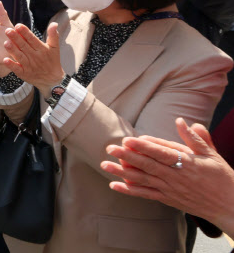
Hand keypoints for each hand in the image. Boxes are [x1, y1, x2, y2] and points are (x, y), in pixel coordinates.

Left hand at [2, 22, 63, 93]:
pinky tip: (5, 60)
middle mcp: (35, 57)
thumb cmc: (52, 61)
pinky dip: (11, 65)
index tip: (18, 25)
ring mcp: (29, 66)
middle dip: (16, 38)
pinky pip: (17, 69)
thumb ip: (53, 35)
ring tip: (5, 43)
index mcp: (41, 49)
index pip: (32, 39)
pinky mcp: (24, 73)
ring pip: (20, 56)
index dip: (25, 32)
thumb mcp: (55, 48)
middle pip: (24, 46)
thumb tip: (54, 23)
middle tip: (7, 30)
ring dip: (12, 50)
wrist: (52, 80)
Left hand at [101, 118, 233, 234]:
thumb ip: (195, 138)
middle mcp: (176, 176)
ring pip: (143, 180)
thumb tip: (180, 120)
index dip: (144, 146)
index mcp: (187, 163)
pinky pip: (145, 195)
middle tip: (110, 148)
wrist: (229, 206)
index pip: (161, 153)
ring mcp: (170, 189)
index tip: (128, 139)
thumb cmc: (221, 177)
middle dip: (127, 156)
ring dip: (122, 172)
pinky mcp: (167, 199)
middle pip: (148, 165)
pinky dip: (129, 191)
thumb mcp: (211, 154)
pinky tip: (114, 185)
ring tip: (105, 165)